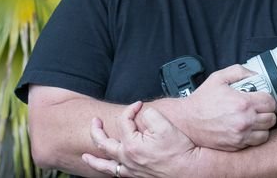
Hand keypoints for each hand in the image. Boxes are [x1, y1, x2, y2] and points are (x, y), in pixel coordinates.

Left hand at [82, 101, 199, 177]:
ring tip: (85, 157)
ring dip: (94, 160)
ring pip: (106, 166)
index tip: (139, 105)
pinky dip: (109, 171)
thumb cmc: (179, 150)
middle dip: (97, 130)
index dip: (131, 109)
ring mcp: (132, 170)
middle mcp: (128, 159)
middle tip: (94, 122)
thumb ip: (149, 114)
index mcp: (132, 145)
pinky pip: (117, 175)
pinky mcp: (138, 177)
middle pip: (104, 144)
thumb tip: (141, 113)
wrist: (190, 169)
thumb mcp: (165, 124)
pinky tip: (110, 168)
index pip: (124, 121)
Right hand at [181, 64, 276, 150]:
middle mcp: (245, 120)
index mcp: (243, 102)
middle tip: (257, 106)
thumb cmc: (202, 101)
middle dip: (266, 110)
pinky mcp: (238, 145)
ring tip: (253, 117)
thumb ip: (239, 72)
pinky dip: (257, 134)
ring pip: (267, 130)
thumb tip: (255, 75)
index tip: (260, 97)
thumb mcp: (218, 78)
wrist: (187, 122)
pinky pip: (258, 140)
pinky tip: (248, 127)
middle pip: (271, 116)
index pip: (270, 101)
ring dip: (263, 123)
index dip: (266, 97)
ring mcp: (242, 135)